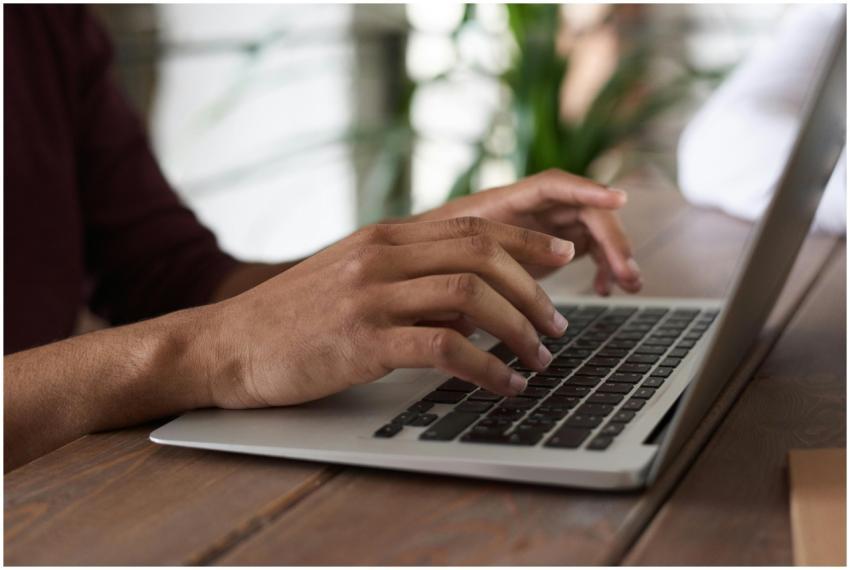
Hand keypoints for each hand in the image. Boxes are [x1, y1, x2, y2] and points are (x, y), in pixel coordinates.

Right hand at [199, 217, 575, 408]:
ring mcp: (370, 295)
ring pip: (471, 296)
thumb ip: (409, 280)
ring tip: (539, 357)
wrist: (225, 345)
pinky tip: (504, 385)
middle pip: (482, 254)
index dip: (527, 239)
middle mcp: (381, 256)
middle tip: (557, 324)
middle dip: (534, 289)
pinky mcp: (362, 340)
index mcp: (383, 237)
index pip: (473, 226)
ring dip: (518, 329)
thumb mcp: (352, 280)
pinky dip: (486, 368)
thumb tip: (472, 304)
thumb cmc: (292, 319)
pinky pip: (444, 348)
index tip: (562, 255)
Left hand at [415, 169, 641, 295]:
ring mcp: (543, 226)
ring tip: (628, 284)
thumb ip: (479, 262)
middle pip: (584, 210)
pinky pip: (587, 249)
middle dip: (612, 238)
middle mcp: (530, 208)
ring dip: (614, 254)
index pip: (553, 186)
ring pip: (592, 230)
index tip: (619, 201)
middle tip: (627, 272)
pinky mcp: (550, 246)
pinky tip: (605, 289)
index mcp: (505, 201)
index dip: (587, 189)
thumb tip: (519, 276)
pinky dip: (600, 266)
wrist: (419, 263)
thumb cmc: (428, 255)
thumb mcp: (448, 259)